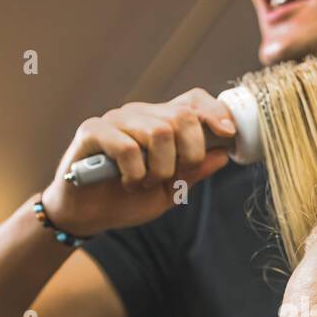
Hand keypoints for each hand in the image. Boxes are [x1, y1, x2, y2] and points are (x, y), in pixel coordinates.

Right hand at [42, 90, 234, 236]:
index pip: (193, 100)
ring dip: (159, 168)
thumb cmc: (127, 199)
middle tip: (170, 177)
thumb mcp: (170, 191)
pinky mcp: (92, 131)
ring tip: (145, 183)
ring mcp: (115, 120)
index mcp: (160, 122)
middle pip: (182, 117)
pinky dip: (135, 172)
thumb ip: (193, 172)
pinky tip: (127, 183)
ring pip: (158, 131)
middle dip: (188, 154)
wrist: (87, 215)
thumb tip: (223, 155)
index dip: (214, 111)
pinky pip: (126, 146)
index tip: (228, 134)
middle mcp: (139, 114)